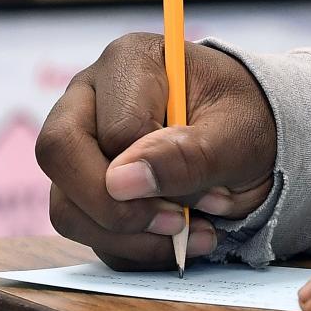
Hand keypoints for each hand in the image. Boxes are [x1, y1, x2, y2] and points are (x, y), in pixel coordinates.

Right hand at [35, 33, 275, 270]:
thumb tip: (121, 181)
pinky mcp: (80, 180)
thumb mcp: (238, 136)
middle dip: (116, 210)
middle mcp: (89, 93)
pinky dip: (127, 248)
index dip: (154, 174)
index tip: (205, 195)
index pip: (115, 129)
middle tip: (177, 225)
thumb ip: (187, 155)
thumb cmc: (244, 120)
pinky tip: (173, 239)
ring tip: (187, 235)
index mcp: (130, 62)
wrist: (250, 136)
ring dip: (126, 238)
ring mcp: (78, 139)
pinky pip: (80, 227)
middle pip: (59, 154)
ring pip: (64, 203)